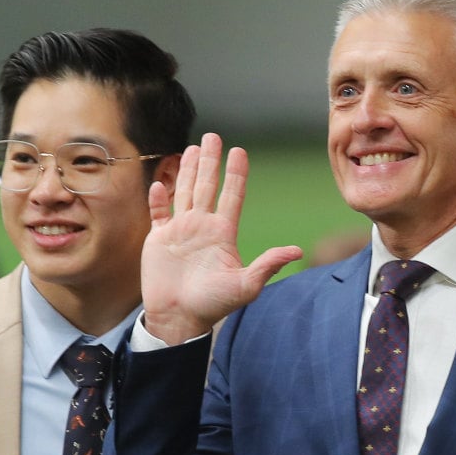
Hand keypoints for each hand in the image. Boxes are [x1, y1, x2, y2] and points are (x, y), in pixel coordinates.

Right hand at [139, 134, 302, 342]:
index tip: (239, 151)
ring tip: (191, 148)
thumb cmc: (213, 305)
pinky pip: (159, 213)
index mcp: (223, 233)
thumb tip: (296, 251)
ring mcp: (180, 231)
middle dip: (209, 161)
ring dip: (185, 170)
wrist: (180, 318)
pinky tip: (159, 183)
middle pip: (206, 186)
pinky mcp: (159, 240)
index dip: (235, 174)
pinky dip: (158, 199)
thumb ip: (268, 265)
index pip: (232, 195)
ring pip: (183, 192)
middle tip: (212, 136)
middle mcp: (202, 226)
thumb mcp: (245, 286)